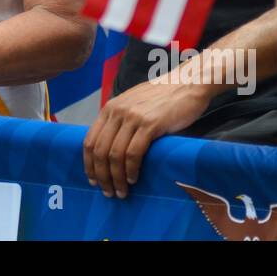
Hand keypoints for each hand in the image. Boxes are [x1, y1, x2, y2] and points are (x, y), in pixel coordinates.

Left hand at [84, 74, 214, 197]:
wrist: (187, 83)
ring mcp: (133, 117)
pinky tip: (133, 179)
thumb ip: (120, 120)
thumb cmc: (162, 97)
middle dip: (101, 175)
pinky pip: (134, 153)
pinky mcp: (150, 124)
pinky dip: (131, 170)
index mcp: (110, 108)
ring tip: (121, 191)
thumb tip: (111, 148)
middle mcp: (117, 111)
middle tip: (108, 192)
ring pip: (115, 155)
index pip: (90, 140)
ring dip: (116, 178)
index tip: (93, 179)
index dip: (89, 164)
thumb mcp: (133, 104)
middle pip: (100, 151)